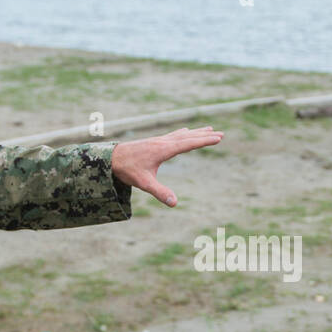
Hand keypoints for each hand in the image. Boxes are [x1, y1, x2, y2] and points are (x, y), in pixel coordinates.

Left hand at [109, 126, 223, 206]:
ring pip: (182, 134)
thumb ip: (160, 192)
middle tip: (221, 134)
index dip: (204, 141)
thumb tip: (175, 203)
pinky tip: (185, 131)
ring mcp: (159, 140)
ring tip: (209, 129)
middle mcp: (163, 142)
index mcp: (164, 149)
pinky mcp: (154, 142)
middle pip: (188, 136)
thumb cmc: (127, 170)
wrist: (110, 158)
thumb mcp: (144, 183)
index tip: (218, 138)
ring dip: (196, 132)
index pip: (189, 143)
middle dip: (205, 135)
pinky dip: (184, 133)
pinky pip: (173, 135)